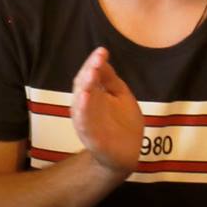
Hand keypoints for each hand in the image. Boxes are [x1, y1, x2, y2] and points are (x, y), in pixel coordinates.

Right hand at [71, 48, 143, 174]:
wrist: (126, 155)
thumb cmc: (122, 124)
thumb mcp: (121, 97)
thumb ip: (111, 79)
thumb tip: (102, 56)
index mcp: (93, 94)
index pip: (89, 75)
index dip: (93, 63)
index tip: (102, 52)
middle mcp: (86, 106)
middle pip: (83, 86)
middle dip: (88, 73)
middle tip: (96, 62)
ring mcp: (86, 121)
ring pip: (81, 103)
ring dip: (84, 89)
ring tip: (89, 75)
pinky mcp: (90, 137)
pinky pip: (83, 123)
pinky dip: (83, 112)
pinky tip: (84, 99)